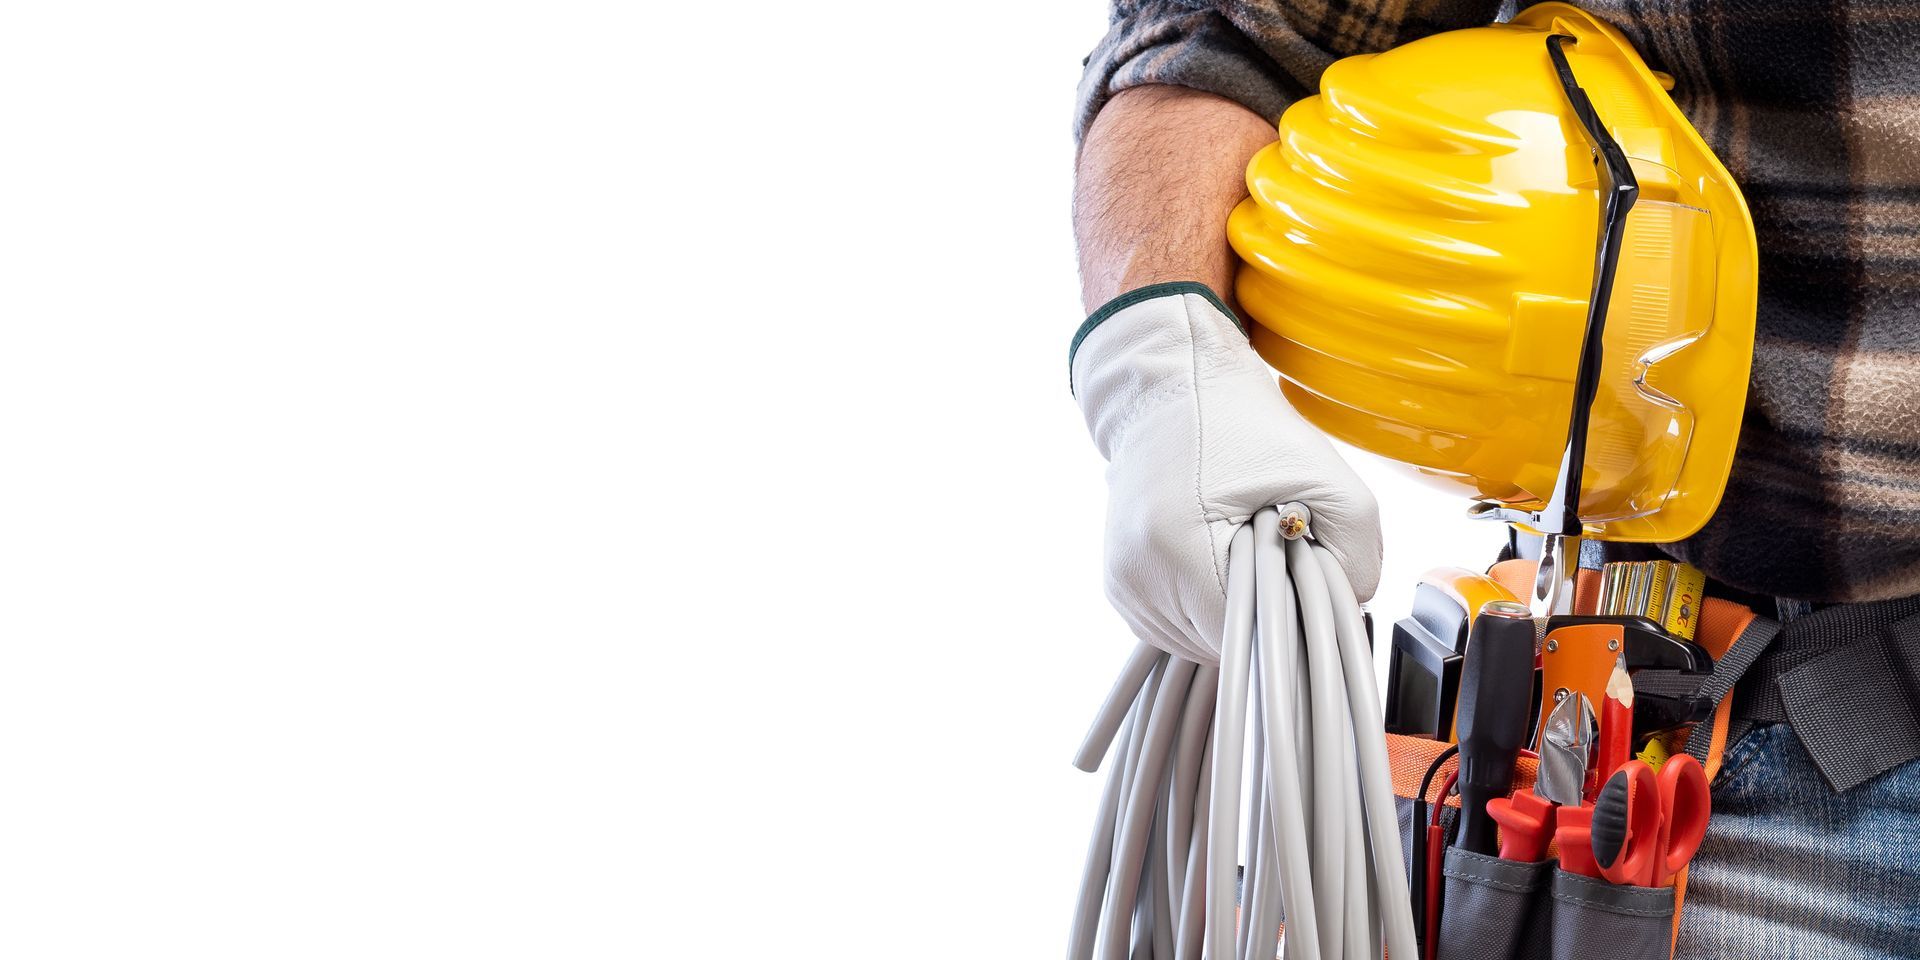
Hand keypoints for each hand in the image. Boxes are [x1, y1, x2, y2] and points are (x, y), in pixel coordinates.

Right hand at [1073, 284, 1381, 661]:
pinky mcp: (1120, 588)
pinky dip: (1210, 609)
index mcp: (1175, 547)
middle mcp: (1136, 576)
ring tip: (1247, 554)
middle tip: (1281, 556)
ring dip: (1238, 616)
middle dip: (1267, 614)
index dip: (1293, 618)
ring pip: (1201, 646)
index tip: (1307, 579)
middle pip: (1226, 647)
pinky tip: (1222, 564)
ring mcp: (1122, 587)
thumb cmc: (1242, 426)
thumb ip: (1358, 553)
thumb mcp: (1325, 474)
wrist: (1171, 390)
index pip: (1250, 638)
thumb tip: (1351, 609)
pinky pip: (1178, 630)